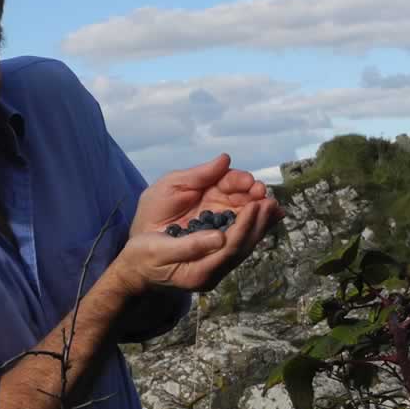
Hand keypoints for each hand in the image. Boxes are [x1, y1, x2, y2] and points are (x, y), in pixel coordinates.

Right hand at [114, 155, 284, 294]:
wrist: (135, 271)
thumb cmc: (142, 258)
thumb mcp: (159, 250)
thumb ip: (190, 246)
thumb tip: (220, 238)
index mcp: (199, 273)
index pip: (230, 249)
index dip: (245, 226)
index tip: (254, 205)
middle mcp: (211, 273)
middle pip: (243, 248)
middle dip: (258, 224)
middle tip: (271, 200)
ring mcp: (214, 268)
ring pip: (244, 245)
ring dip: (259, 225)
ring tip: (272, 204)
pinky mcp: (214, 259)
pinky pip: (237, 242)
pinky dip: (251, 227)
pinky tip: (259, 213)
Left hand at [128, 154, 273, 236]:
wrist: (140, 248)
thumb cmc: (152, 213)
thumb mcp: (170, 187)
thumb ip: (198, 175)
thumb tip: (225, 159)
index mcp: (209, 191)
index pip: (231, 183)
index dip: (242, 182)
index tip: (249, 182)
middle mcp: (220, 209)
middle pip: (244, 201)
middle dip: (256, 197)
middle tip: (262, 195)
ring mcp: (222, 229)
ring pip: (247, 220)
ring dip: (259, 214)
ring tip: (269, 208)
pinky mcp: (221, 250)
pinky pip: (240, 241)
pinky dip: (254, 231)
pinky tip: (269, 223)